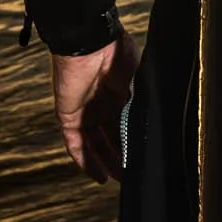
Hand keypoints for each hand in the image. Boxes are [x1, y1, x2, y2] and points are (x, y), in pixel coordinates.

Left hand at [51, 30, 139, 184]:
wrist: (92, 41)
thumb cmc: (116, 52)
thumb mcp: (137, 78)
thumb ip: (141, 99)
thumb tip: (153, 121)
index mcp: (118, 94)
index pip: (123, 125)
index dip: (131, 142)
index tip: (142, 158)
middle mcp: (100, 105)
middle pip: (109, 138)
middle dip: (119, 157)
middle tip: (132, 176)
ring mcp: (83, 110)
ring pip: (93, 144)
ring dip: (104, 163)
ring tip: (118, 180)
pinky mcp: (68, 115)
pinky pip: (74, 143)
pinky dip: (85, 161)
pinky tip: (99, 176)